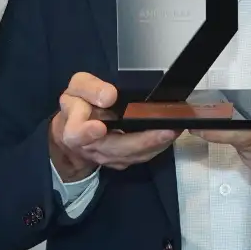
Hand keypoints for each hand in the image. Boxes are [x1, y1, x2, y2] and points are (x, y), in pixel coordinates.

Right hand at [49, 72, 178, 178]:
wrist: (75, 130)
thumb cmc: (78, 105)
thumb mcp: (76, 88)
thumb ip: (89, 89)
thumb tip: (109, 96)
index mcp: (74, 129)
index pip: (78, 133)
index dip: (88, 132)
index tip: (99, 127)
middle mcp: (92, 148)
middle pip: (117, 149)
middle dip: (143, 141)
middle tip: (166, 130)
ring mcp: (109, 158)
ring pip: (133, 155)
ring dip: (156, 145)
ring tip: (175, 130)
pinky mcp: (122, 161)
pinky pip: (141, 156)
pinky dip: (157, 146)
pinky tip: (171, 135)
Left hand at [191, 78, 250, 174]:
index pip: (244, 128)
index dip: (216, 127)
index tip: (196, 123)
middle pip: (237, 139)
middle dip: (216, 131)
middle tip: (198, 122)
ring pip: (240, 147)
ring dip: (231, 137)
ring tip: (233, 125)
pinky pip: (246, 157)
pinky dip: (243, 147)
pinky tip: (249, 139)